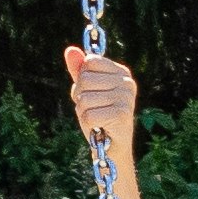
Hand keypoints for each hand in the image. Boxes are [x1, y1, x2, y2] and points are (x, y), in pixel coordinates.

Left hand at [62, 45, 140, 159]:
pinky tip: (99, 127)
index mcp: (121, 72)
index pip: (90, 62)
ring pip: (84, 99)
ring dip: (84, 112)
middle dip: (81, 97)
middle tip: (94, 109)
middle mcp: (127, 82)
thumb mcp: (87, 91)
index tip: (93, 92)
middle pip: (84, 80)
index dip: (82, 79)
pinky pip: (88, 115)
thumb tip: (70, 50)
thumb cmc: (99, 117)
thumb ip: (79, 70)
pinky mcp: (121, 115)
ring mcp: (126, 98)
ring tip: (97, 119)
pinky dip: (87, 124)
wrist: (112, 148)